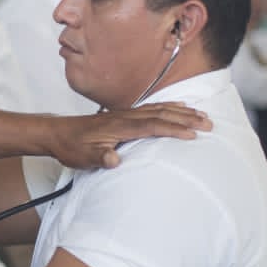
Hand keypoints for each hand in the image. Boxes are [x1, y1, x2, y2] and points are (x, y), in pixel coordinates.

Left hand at [50, 103, 208, 168]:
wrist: (57, 133)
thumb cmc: (71, 147)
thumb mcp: (83, 157)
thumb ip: (99, 158)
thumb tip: (114, 160)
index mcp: (119, 126)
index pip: (152, 126)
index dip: (173, 129)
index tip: (192, 134)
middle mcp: (125, 117)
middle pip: (161, 114)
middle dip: (186, 118)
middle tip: (209, 123)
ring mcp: (125, 114)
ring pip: (159, 109)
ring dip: (181, 111)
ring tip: (202, 115)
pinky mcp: (124, 115)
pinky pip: (152, 108)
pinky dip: (169, 106)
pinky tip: (178, 107)